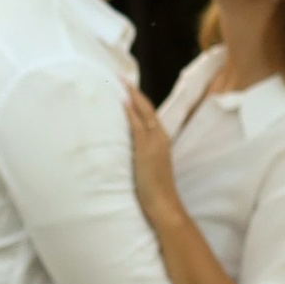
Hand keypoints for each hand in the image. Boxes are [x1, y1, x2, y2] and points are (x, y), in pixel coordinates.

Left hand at [124, 82, 185, 222]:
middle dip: (134, 92)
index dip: (138, 100)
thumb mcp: (147, 168)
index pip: (149, 114)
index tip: (127, 87)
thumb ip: (140, 155)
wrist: (164, 206)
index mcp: (161, 140)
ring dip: (132, 96)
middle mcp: (160, 137)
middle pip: (147, 108)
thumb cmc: (155, 192)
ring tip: (120, 82)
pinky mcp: (147, 150)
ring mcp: (155, 142)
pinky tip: (122, 101)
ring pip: (143, 112)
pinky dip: (131, 112)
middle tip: (120, 77)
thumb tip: (127, 150)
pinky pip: (138, 126)